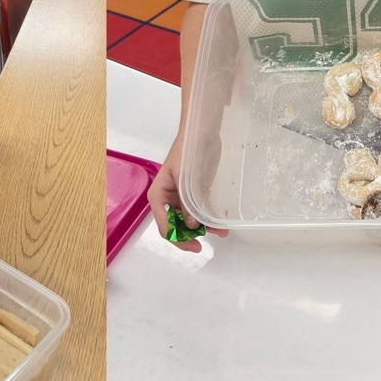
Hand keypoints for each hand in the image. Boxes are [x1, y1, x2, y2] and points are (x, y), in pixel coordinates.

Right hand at [147, 134, 227, 253]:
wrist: (201, 134)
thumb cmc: (186, 152)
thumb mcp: (184, 178)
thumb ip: (187, 204)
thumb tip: (192, 226)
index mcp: (158, 196)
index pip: (164, 226)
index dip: (178, 239)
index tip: (195, 246)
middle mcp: (168, 200)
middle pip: (176, 226)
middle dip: (192, 235)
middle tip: (210, 239)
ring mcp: (181, 198)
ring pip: (190, 220)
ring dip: (204, 228)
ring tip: (222, 232)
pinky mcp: (194, 194)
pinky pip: (199, 211)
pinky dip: (208, 218)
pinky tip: (220, 223)